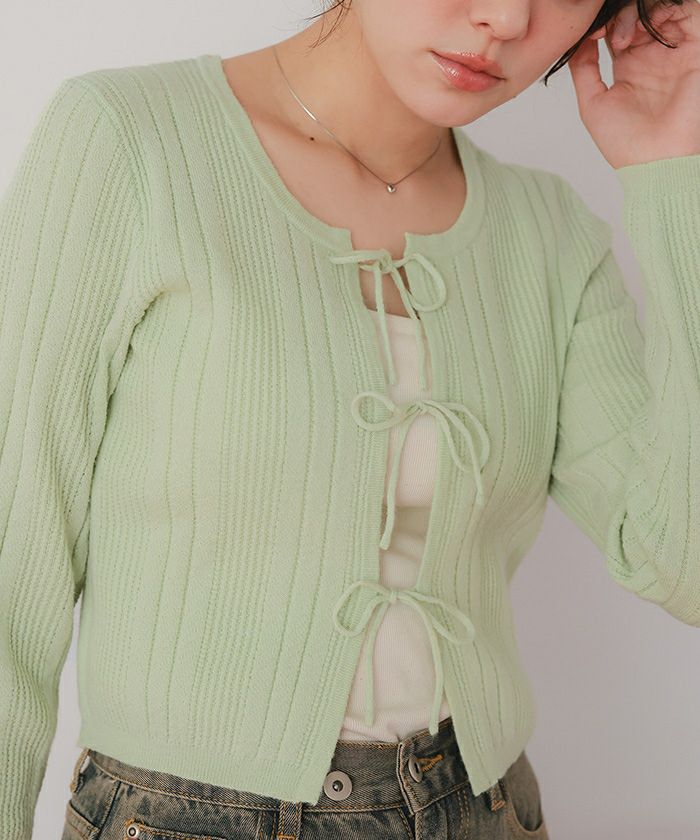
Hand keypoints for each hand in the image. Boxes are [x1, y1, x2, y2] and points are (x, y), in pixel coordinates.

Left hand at [567, 0, 699, 167]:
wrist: (656, 161)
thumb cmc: (626, 144)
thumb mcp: (592, 104)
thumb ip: (583, 70)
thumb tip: (580, 41)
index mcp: (630, 69)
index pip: (618, 30)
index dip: (603, 25)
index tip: (591, 35)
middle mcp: (652, 57)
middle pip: (637, 16)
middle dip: (619, 18)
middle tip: (609, 37)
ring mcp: (673, 52)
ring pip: (659, 10)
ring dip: (638, 14)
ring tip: (624, 38)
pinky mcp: (694, 50)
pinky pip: (687, 12)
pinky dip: (665, 9)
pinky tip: (647, 25)